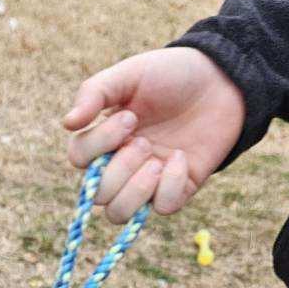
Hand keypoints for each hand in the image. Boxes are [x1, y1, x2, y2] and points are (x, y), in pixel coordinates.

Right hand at [64, 47, 244, 221]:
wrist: (222, 79)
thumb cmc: (171, 74)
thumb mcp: (129, 75)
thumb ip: (94, 93)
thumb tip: (66, 124)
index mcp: (105, 138)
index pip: (78, 159)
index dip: (98, 145)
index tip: (130, 118)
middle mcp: (121, 164)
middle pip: (97, 195)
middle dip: (119, 169)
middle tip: (145, 140)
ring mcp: (148, 181)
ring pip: (119, 214)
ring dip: (135, 189)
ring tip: (156, 161)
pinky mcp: (177, 189)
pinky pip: (162, 208)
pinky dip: (170, 185)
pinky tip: (181, 158)